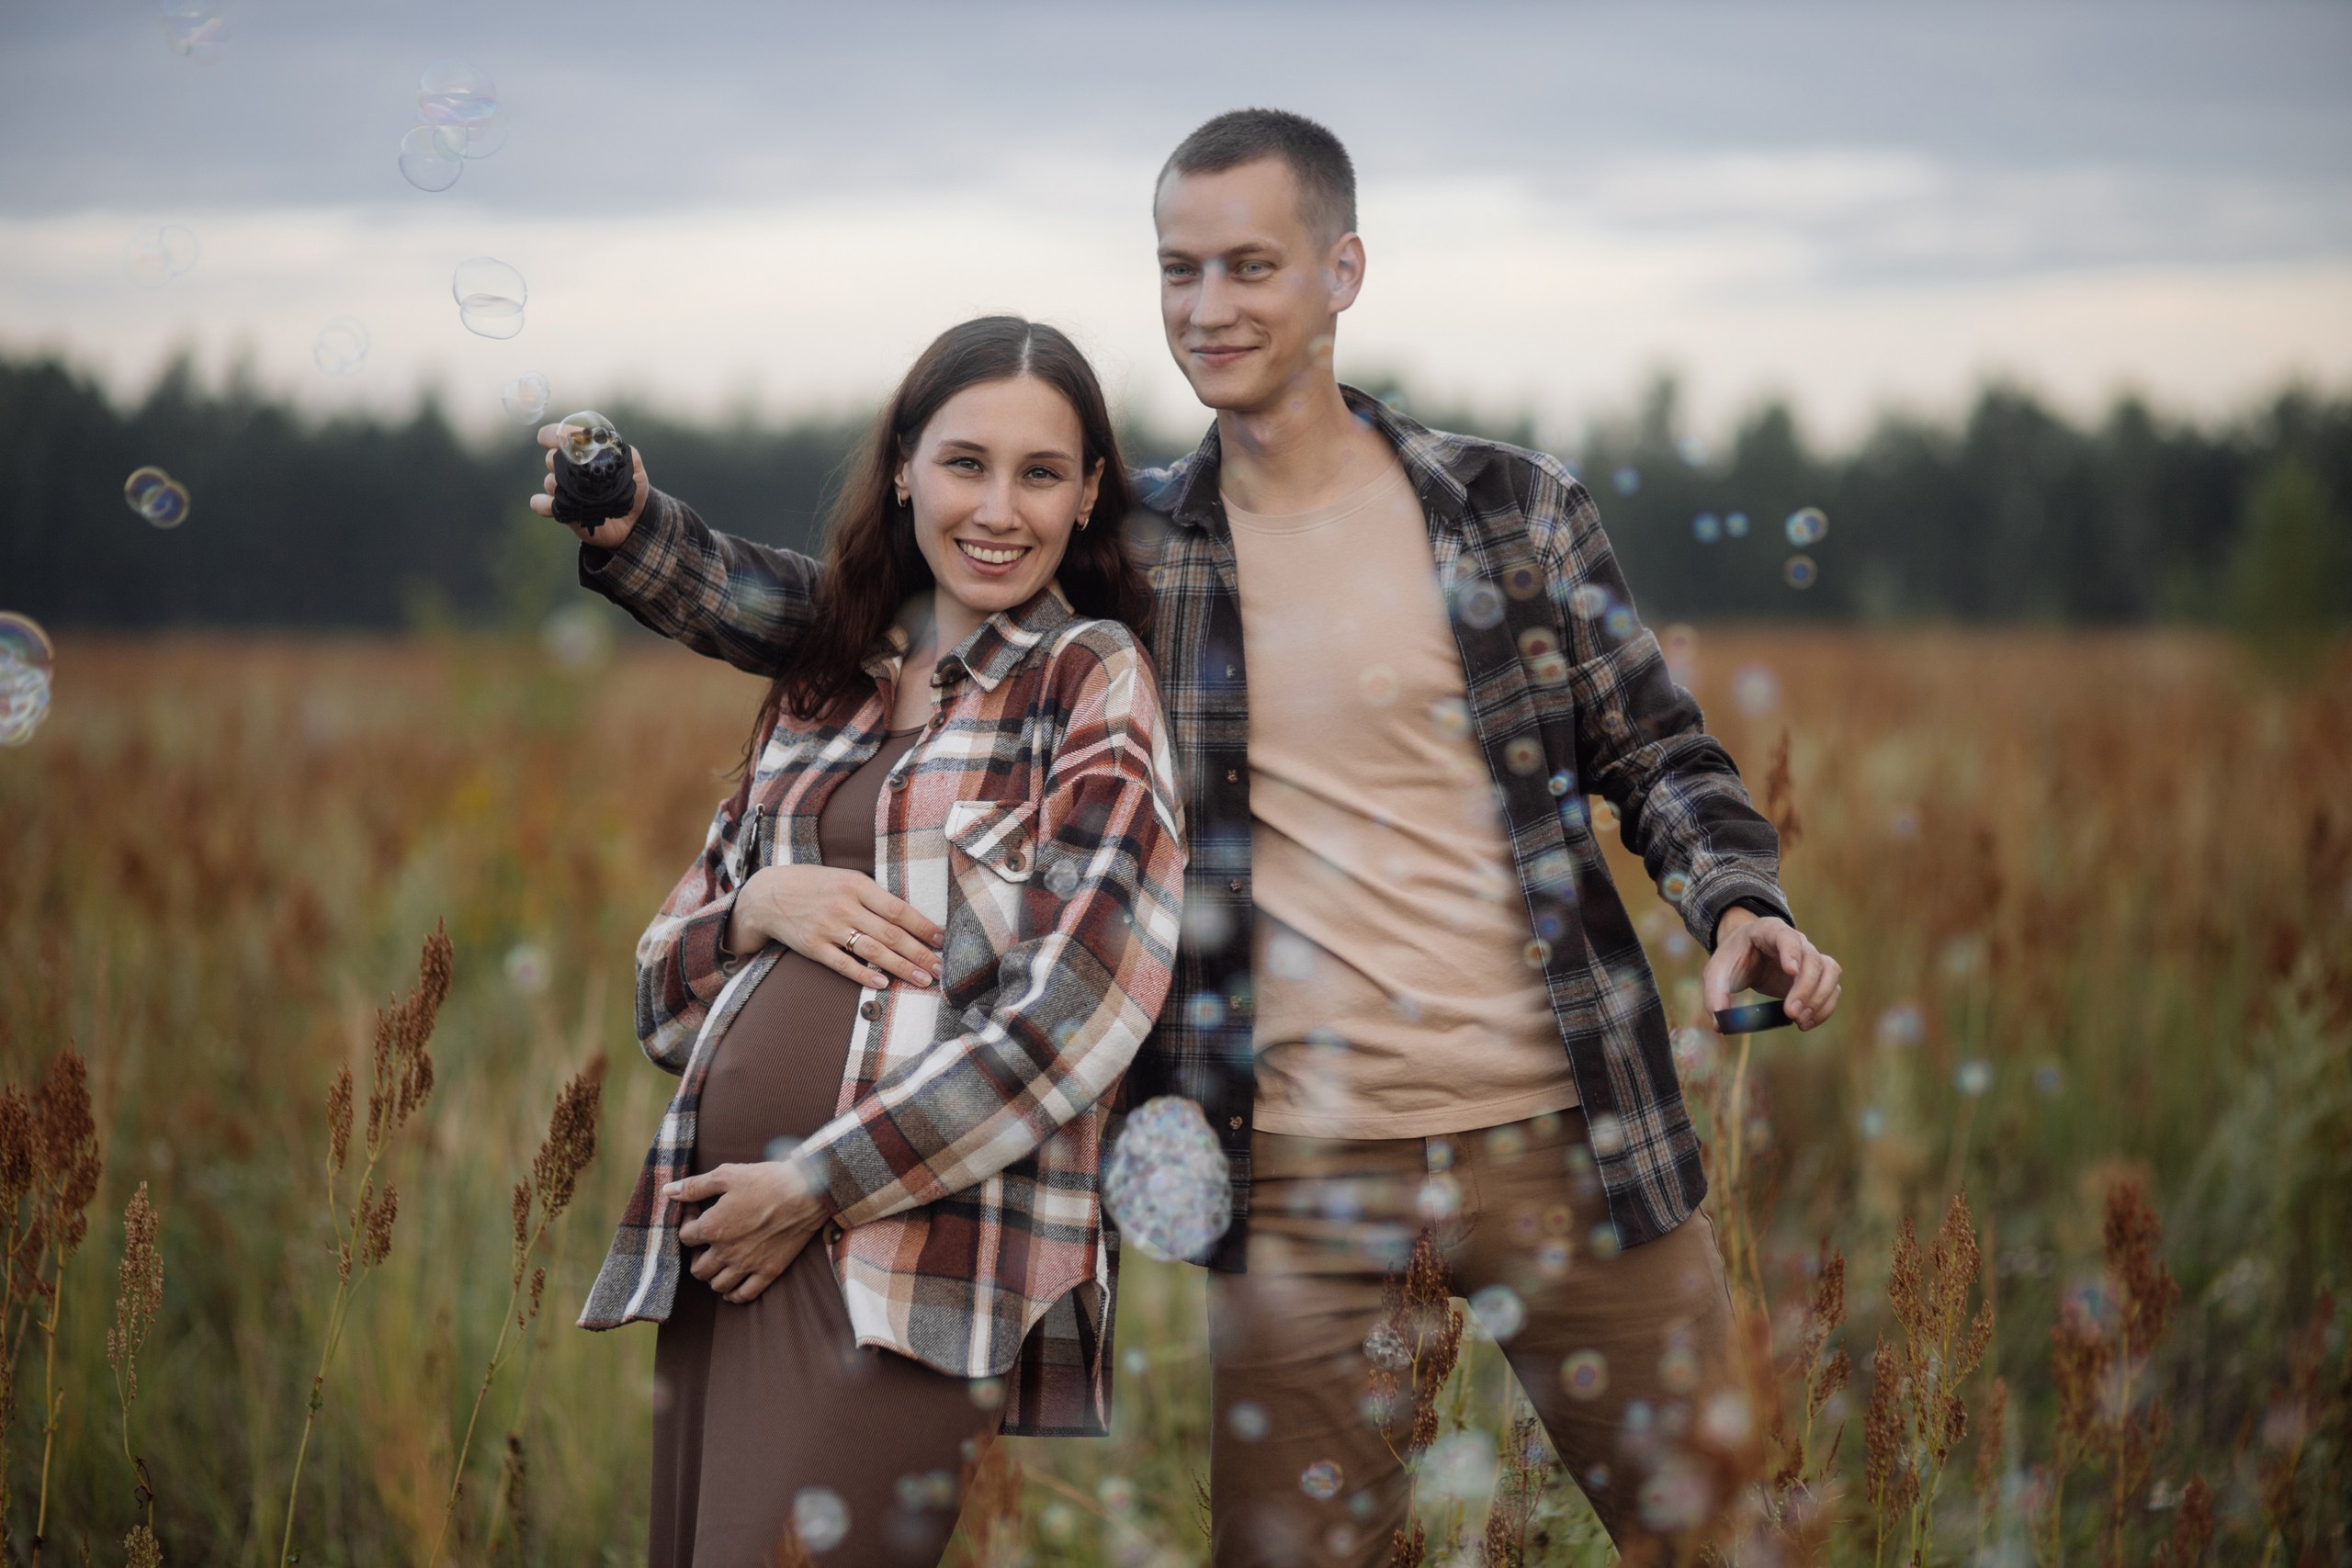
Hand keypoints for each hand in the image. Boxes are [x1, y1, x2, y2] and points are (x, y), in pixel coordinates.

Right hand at [529, 424, 650, 548]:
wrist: (632, 520)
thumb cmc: (631, 489)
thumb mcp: (634, 469)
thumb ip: (626, 453)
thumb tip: (613, 443)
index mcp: (584, 455)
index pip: (563, 437)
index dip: (554, 434)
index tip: (553, 438)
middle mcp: (570, 470)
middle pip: (551, 458)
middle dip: (557, 461)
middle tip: (578, 473)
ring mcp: (564, 489)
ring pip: (548, 481)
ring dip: (557, 486)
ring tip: (581, 496)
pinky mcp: (561, 509)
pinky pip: (540, 503)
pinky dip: (542, 503)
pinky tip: (552, 505)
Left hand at [670, 1160, 827, 1303]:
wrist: (808, 1192)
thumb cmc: (766, 1180)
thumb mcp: (727, 1175)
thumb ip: (695, 1186)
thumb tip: (668, 1191)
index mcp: (713, 1228)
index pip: (685, 1237)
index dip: (687, 1223)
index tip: (696, 1212)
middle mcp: (726, 1252)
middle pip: (697, 1268)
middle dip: (697, 1255)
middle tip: (706, 1242)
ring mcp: (747, 1265)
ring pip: (717, 1285)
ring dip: (713, 1275)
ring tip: (719, 1261)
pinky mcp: (768, 1272)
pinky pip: (744, 1295)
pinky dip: (734, 1294)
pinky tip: (733, 1285)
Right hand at [731, 864, 943, 989]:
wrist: (767, 894)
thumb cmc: (814, 884)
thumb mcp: (845, 878)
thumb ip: (873, 895)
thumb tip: (909, 917)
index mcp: (857, 885)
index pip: (899, 909)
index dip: (923, 926)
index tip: (941, 939)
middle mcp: (845, 906)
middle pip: (891, 934)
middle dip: (919, 953)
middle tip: (940, 968)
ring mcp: (828, 928)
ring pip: (873, 952)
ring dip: (901, 968)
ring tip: (922, 979)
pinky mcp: (813, 947)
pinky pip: (843, 964)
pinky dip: (864, 975)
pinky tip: (884, 983)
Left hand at [1704, 908, 1842, 1030]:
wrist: (1745, 954)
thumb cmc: (1732, 959)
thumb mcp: (1716, 973)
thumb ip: (1714, 995)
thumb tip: (1720, 1025)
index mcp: (1769, 931)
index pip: (1786, 935)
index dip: (1791, 952)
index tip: (1790, 971)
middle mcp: (1796, 941)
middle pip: (1813, 959)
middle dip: (1805, 988)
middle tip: (1791, 1013)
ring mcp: (1809, 957)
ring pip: (1830, 972)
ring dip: (1820, 999)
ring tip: (1800, 1021)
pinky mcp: (1816, 976)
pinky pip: (1832, 988)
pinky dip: (1824, 1007)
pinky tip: (1806, 1022)